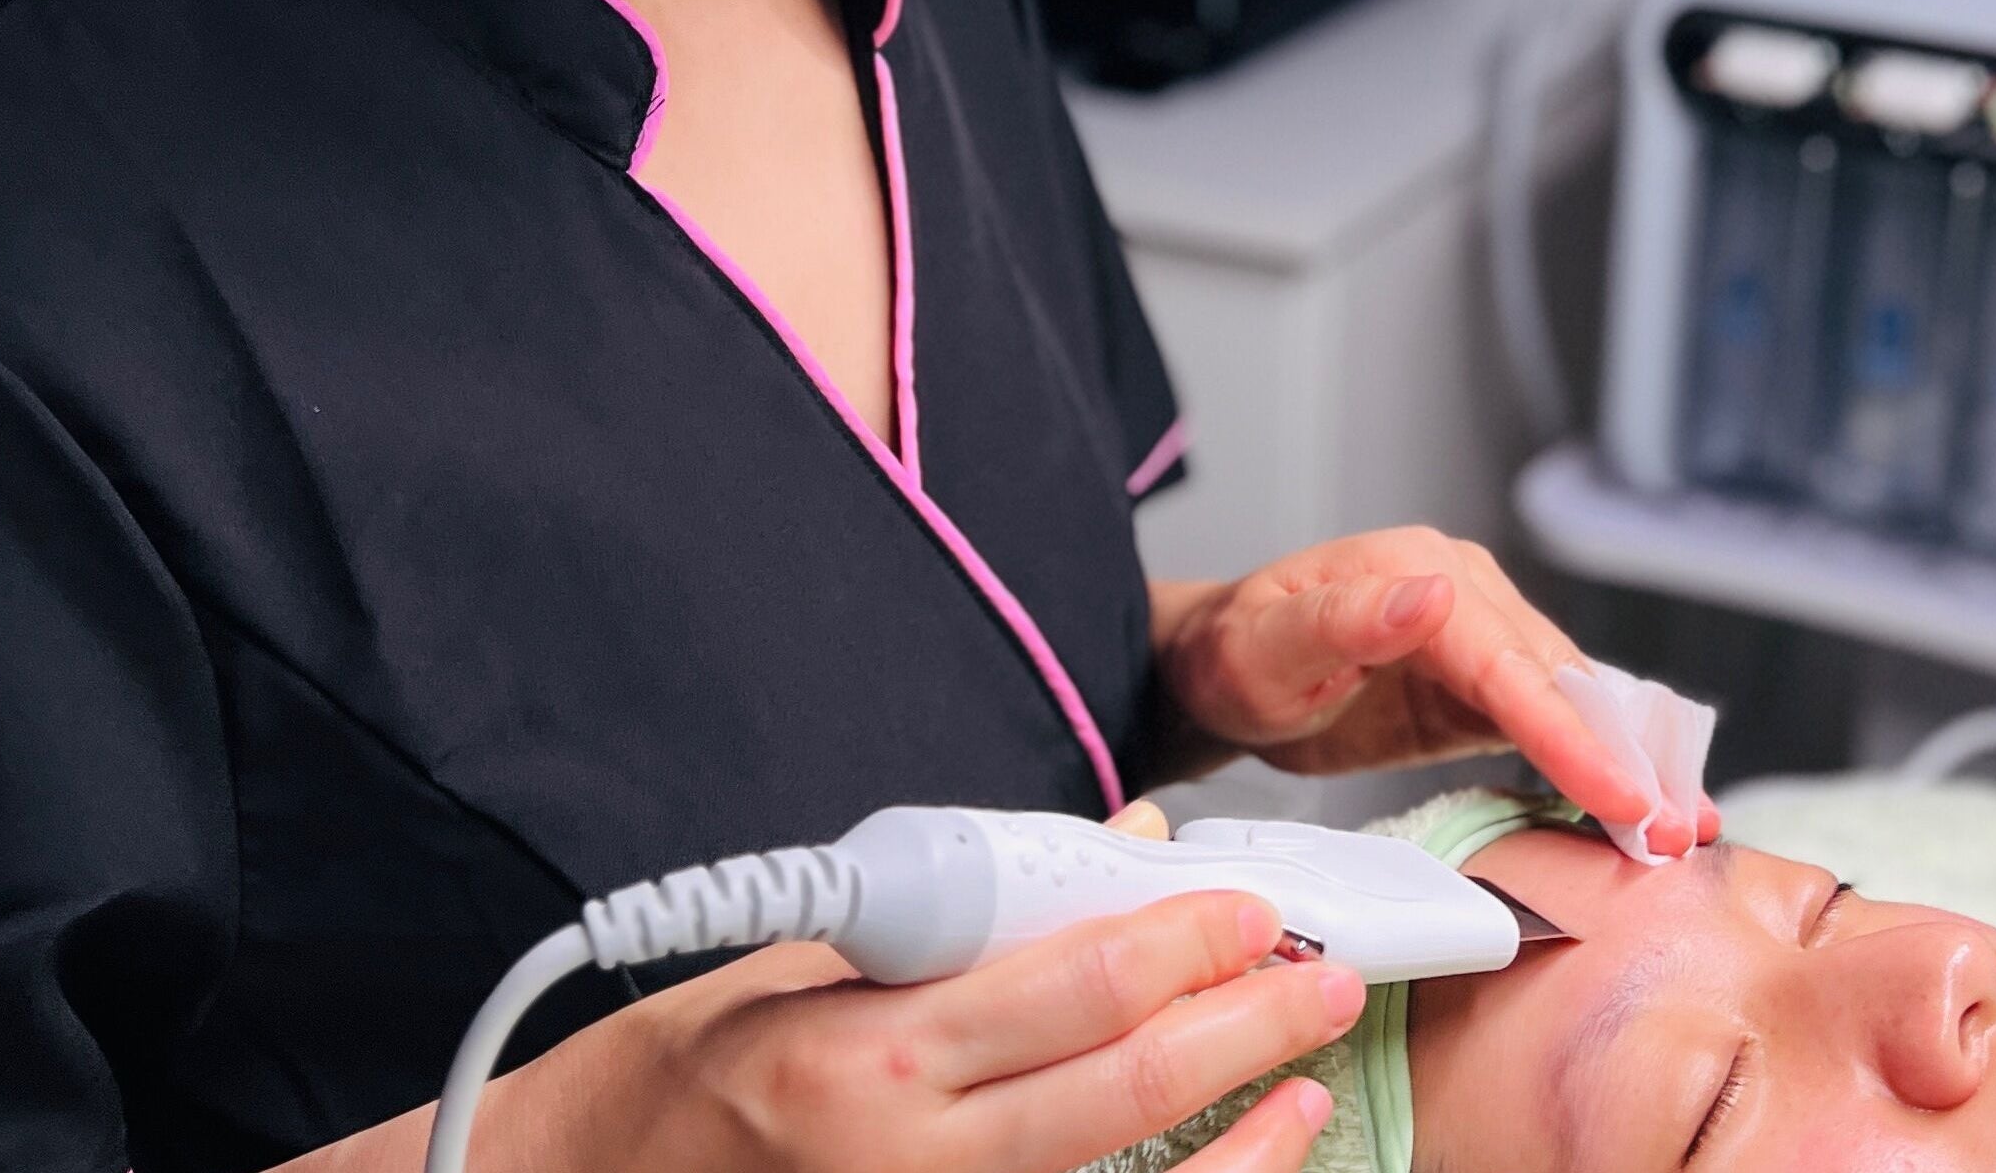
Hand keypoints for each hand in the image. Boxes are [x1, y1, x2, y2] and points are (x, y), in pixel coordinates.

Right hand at [449, 802, 1354, 1172]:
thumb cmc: (673, 1084)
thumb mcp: (801, 964)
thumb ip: (963, 918)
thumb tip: (1111, 853)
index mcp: (863, 1052)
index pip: (1068, 986)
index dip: (1182, 943)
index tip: (1251, 907)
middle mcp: (902, 1158)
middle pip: (1122, 1082)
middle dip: (1245, 1021)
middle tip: (1322, 972)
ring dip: (1243, 1133)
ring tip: (1307, 1073)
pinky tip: (1245, 1163)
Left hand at [1150, 529, 1722, 857]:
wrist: (1218, 670)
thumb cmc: (1234, 655)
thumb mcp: (1268, 644)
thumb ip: (1345, 621)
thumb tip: (1432, 592)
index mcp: (1425, 575)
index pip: (1513, 664)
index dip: (1573, 733)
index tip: (1623, 793)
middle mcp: (1469, 595)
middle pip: (1565, 682)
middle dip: (1627, 758)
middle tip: (1680, 830)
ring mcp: (1484, 638)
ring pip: (1575, 702)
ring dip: (1631, 764)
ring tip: (1683, 827)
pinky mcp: (1485, 684)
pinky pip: (1553, 724)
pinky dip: (1599, 765)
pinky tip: (1637, 808)